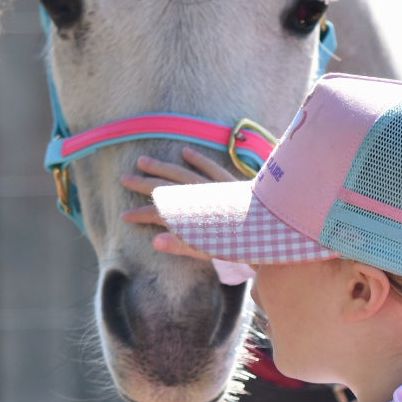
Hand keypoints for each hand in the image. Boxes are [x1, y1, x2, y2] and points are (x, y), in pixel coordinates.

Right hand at [122, 148, 253, 283]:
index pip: (163, 213)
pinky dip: (199, 160)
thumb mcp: (213, 249)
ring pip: (185, 173)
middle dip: (145, 184)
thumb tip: (155, 242)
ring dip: (164, 167)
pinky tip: (185, 151)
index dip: (142, 214)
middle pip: (169, 187)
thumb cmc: (247, 245)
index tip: (124, 216)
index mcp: (197, 215)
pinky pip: (213, 168)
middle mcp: (204, 196)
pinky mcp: (233, 183)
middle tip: (124, 179)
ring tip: (143, 160)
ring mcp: (218, 187)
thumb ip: (184, 245)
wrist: (277, 232)